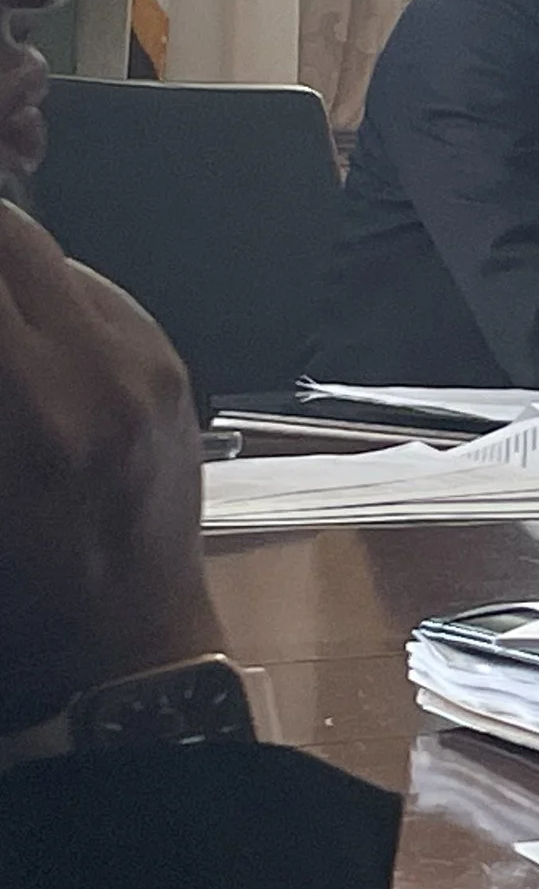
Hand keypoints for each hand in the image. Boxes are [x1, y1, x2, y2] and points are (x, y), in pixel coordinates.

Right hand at [0, 204, 221, 732]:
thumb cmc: (11, 599)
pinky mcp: (171, 369)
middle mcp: (95, 368)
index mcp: (25, 408)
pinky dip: (45, 302)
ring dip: (1, 273)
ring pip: (50, 253)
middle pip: (10, 234)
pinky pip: (96, 293)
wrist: (116, 653)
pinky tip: (22, 354)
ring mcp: (145, 362)